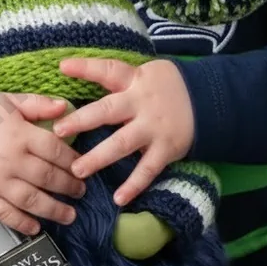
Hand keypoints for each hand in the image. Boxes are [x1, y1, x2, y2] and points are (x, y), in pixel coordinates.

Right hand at [0, 93, 85, 235]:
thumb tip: (65, 107)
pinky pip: (4, 213)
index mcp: (19, 135)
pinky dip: (21, 223)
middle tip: (81, 192)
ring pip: (30, 199)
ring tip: (70, 216)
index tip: (83, 167)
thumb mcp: (9, 99)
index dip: (72, 161)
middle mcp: (10, 160)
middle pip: (47, 177)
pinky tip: (36, 228)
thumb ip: (37, 104)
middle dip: (68, 186)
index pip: (55, 151)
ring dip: (53, 210)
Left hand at [52, 58, 194, 205]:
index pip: (109, 70)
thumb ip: (119, 79)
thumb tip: (79, 75)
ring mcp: (154, 128)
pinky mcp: (166, 149)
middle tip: (57, 131)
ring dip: (99, 158)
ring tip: (77, 170)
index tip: (63, 66)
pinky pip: (147, 169)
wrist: (209, 99)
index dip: (86, 68)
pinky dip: (134, 185)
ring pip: (122, 143)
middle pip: (108, 111)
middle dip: (82, 121)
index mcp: (135, 81)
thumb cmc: (166, 87)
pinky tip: (118, 198)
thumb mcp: (145, 74)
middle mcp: (141, 103)